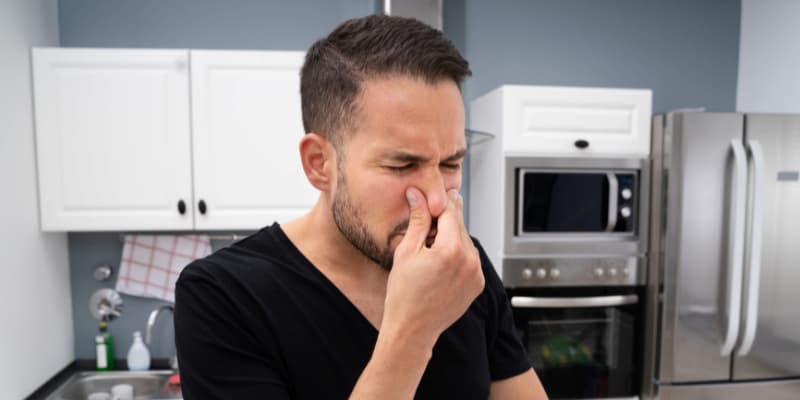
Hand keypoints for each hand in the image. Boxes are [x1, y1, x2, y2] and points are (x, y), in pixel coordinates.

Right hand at [381, 187, 484, 344]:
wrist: (413, 329)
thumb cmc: (404, 294)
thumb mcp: (406, 251)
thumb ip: (418, 220)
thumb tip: (417, 194)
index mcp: (452, 249)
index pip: (449, 211)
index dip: (438, 201)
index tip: (430, 195)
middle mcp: (470, 260)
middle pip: (459, 225)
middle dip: (443, 221)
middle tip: (425, 225)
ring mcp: (476, 273)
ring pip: (465, 241)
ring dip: (450, 238)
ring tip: (429, 251)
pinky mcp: (478, 284)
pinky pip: (469, 259)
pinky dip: (457, 255)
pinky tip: (439, 265)